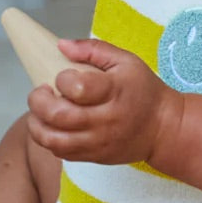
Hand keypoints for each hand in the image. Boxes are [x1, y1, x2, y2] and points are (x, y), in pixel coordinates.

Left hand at [26, 38, 182, 165]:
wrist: (164, 129)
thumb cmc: (143, 91)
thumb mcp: (126, 61)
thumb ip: (93, 50)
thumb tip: (61, 45)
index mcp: (114, 91)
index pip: (77, 88)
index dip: (61, 80)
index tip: (62, 76)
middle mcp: (105, 120)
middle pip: (58, 116)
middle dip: (38, 102)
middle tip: (41, 92)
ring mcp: (99, 142)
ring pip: (55, 140)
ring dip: (36, 125)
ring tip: (39, 112)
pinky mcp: (94, 157)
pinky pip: (62, 153)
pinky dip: (48, 140)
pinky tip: (51, 127)